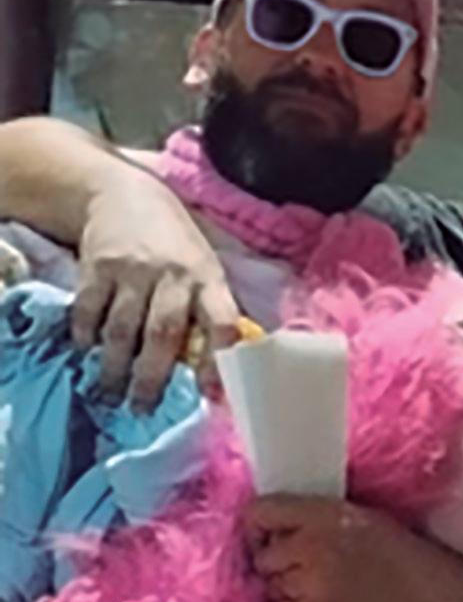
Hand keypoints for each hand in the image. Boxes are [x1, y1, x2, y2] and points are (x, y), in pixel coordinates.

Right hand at [71, 172, 241, 408]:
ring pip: (121, 330)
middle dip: (152, 377)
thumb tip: (238, 356)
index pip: (223, 321)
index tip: (209, 393)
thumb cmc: (175, 241)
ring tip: (112, 394)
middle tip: (143, 409)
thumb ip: (214, 305)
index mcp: (208, 279)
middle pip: (163, 334)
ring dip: (114, 368)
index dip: (219, 359)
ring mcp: (131, 271)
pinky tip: (87, 353)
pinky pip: (88, 311)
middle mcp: (172, 276)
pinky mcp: (96, 266)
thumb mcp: (207, 264)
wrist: (122, 192)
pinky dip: (85, 337)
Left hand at [245, 497, 462, 601]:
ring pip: (269, 588)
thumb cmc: (404, 556)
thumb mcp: (363, 518)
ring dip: (286, 593)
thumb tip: (271, 528)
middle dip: (279, 566)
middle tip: (309, 572)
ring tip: (321, 593)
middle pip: (263, 557)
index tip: (270, 540)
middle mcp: (315, 545)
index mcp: (327, 513)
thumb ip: (317, 518)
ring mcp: (314, 583)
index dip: (258, 529)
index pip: (259, 512)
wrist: (440, 598)